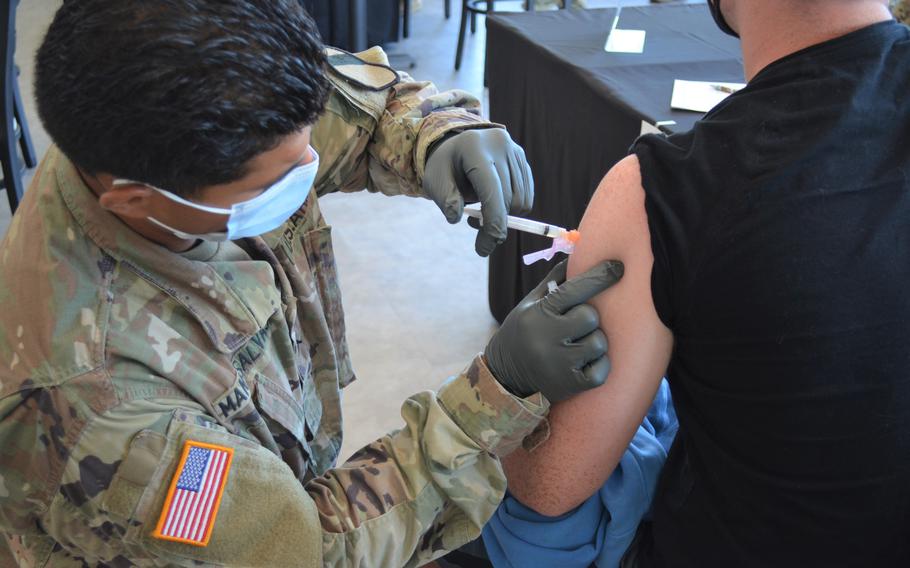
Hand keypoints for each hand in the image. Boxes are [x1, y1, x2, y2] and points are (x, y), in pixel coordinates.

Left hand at [424, 129, 532, 255]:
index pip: (492, 191)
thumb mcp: (435, 181)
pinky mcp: (522, 158)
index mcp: (474, 149)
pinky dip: (513, 208)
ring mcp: (514, 150)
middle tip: (473, 225)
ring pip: (521, 202)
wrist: (456, 145)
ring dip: (504, 216)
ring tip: (481, 210)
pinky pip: (526, 196)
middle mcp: (500, 145)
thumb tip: (455, 218)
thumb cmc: (444, 167)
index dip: (492, 223)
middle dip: (494, 224)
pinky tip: (494, 201)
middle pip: (509, 200)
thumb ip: (445, 200)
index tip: (483, 249)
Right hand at [485, 260, 623, 402]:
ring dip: (594, 342)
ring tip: (578, 345)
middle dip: (588, 318)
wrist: (505, 376)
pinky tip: (583, 363)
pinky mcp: (569, 385)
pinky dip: (598, 366)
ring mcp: (558, 364)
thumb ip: (555, 282)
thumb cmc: (523, 332)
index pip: (575, 290)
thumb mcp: (530, 304)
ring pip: (598, 343)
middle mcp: (546, 338)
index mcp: (538, 314)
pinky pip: (601, 370)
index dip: (600, 276)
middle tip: (576, 325)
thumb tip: (579, 252)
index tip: (618, 267)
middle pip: (590, 317)